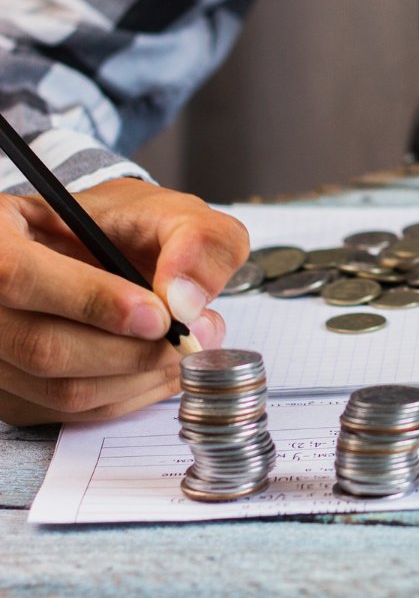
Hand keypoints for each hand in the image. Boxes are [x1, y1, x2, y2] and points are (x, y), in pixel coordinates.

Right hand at [0, 178, 245, 425]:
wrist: (109, 253)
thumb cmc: (132, 227)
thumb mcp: (172, 212)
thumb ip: (195, 239)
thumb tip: (185, 299)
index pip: (19, 275)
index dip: (91, 300)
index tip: (159, 315)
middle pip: (41, 347)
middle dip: (132, 351)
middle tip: (191, 336)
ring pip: (59, 388)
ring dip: (137, 377)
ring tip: (185, 348)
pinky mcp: (11, 392)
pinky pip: (68, 412)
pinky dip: (126, 396)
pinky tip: (161, 369)